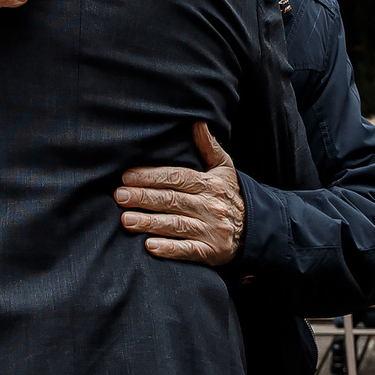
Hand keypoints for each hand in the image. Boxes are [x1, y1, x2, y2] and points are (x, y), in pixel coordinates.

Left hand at [116, 122, 244, 266]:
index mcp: (210, 184)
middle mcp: (210, 206)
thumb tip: (197, 122)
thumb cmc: (230, 195)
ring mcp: (211, 230)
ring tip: (126, 220)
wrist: (255, 229)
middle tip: (119, 196)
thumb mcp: (224, 168)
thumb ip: (209, 146)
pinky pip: (188, 250)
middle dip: (144, 197)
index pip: (178, 177)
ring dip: (150, 222)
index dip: (152, 176)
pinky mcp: (211, 252)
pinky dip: (169, 249)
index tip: (127, 176)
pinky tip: (150, 246)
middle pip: (173, 200)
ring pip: (176, 225)